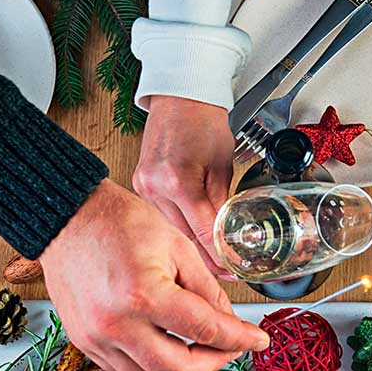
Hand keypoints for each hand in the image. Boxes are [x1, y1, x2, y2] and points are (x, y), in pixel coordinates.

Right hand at [40, 179, 267, 370]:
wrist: (67, 217)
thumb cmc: (119, 222)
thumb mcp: (177, 246)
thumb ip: (207, 290)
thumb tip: (229, 322)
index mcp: (144, 294)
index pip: (205, 331)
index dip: (239, 339)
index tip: (258, 341)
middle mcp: (116, 324)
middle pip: (179, 369)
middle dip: (214, 363)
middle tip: (230, 348)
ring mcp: (96, 338)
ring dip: (184, 370)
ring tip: (202, 351)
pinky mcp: (84, 343)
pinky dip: (153, 367)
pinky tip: (169, 349)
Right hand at [133, 96, 235, 275]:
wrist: (180, 98)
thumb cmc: (202, 122)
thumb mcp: (223, 166)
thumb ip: (222, 204)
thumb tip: (227, 237)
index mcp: (178, 180)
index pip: (202, 231)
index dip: (219, 256)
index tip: (231, 270)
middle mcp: (155, 186)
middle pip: (184, 237)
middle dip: (206, 257)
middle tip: (226, 272)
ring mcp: (143, 187)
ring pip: (171, 230)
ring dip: (190, 244)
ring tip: (211, 256)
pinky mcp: (139, 186)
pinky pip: (162, 217)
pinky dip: (178, 226)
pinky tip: (190, 234)